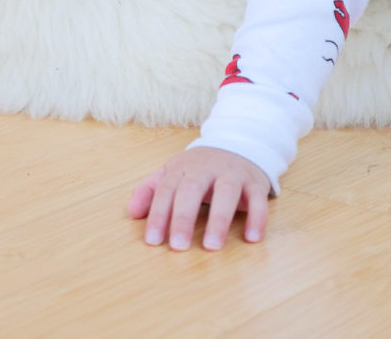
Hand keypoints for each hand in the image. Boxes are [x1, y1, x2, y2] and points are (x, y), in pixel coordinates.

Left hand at [128, 147, 270, 250]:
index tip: (152, 240)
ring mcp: (233, 173)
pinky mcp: (255, 181)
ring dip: (219, 219)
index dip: (158, 214)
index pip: (166, 188)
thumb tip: (132, 213)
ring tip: (212, 246)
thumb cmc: (201, 168)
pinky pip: (258, 198)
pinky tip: (252, 238)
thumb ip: (151, 190)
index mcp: (183, 167)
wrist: (240, 143)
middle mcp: (207, 168)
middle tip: (178, 246)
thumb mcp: (173, 172)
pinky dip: (257, 217)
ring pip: (226, 192)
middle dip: (184, 217)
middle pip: (192, 188)